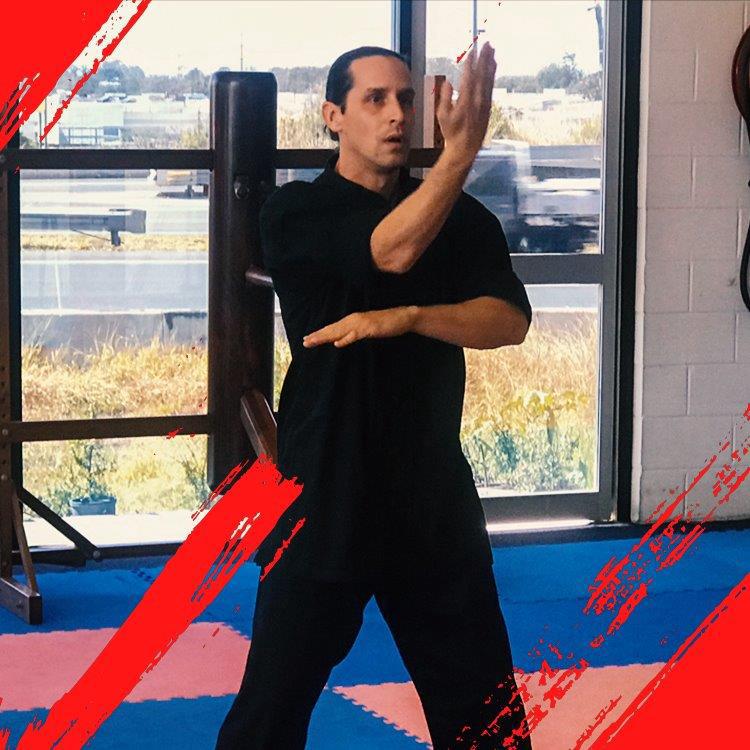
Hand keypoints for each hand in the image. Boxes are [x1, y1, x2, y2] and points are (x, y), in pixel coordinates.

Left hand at [302, 306, 417, 348]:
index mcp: (352, 320)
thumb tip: (338, 341)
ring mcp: (361, 323)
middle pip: (332, 329)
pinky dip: (346, 339)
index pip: (333, 328)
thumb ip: (352, 334)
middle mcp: (354, 319)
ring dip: (326, 336)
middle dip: (318, 336)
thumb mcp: (366, 329)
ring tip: (313, 341)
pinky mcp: (370, 328)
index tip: (307, 339)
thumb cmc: (385, 324)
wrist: (403, 317)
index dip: (319, 333)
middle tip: (304, 342)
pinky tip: (337, 343)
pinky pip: (356, 334)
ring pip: (340, 331)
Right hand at [436, 40, 496, 165]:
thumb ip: (445, 98)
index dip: (470, 64)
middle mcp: (477, 101)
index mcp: (465, 102)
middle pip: (481, 75)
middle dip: (483, 59)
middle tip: (486, 44)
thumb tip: (448, 82)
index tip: (471, 51)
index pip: (468, 78)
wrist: (466, 147)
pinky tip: (493, 65)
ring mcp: (484, 103)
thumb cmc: (452, 132)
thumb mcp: (442, 116)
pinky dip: (492, 73)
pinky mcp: (488, 105)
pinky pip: (491, 85)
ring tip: (491, 49)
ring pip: (488, 79)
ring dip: (490, 63)